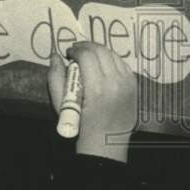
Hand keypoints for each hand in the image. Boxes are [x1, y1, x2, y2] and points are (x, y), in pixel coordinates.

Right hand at [48, 42, 136, 162]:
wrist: (106, 143)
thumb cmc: (81, 125)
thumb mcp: (61, 104)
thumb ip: (55, 77)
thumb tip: (55, 56)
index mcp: (96, 88)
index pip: (86, 55)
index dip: (75, 50)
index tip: (68, 54)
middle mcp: (115, 83)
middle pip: (101, 51)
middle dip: (86, 46)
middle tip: (76, 51)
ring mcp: (127, 84)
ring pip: (113, 54)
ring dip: (99, 51)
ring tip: (89, 56)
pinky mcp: (133, 86)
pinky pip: (122, 64)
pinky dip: (111, 60)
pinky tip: (102, 65)